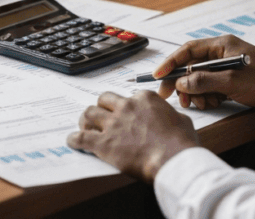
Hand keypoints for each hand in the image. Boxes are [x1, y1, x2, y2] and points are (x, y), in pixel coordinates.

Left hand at [67, 91, 199, 181]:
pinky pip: (81, 138)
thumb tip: (170, 118)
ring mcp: (113, 124)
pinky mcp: (104, 143)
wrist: (174, 159)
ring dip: (86, 120)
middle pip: (104, 100)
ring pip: (89, 113)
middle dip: (101, 108)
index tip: (126, 114)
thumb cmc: (182, 142)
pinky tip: (72, 141)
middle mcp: (126, 107)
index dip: (126, 107)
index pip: (129, 97)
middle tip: (100, 117)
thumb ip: (169, 115)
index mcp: (144, 99)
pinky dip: (74, 139)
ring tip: (85, 127)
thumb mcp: (182, 120)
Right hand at [155, 35, 254, 111]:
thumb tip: (180, 82)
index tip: (157, 76)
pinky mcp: (233, 80)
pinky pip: (211, 87)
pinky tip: (214, 103)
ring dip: (197, 92)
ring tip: (203, 103)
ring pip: (200, 79)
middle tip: (176, 99)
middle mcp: (223, 53)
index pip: (188, 50)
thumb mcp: (232, 81)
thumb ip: (203, 80)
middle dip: (183, 83)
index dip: (170, 62)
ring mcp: (228, 67)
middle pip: (192, 66)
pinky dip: (208, 96)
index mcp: (222, 45)